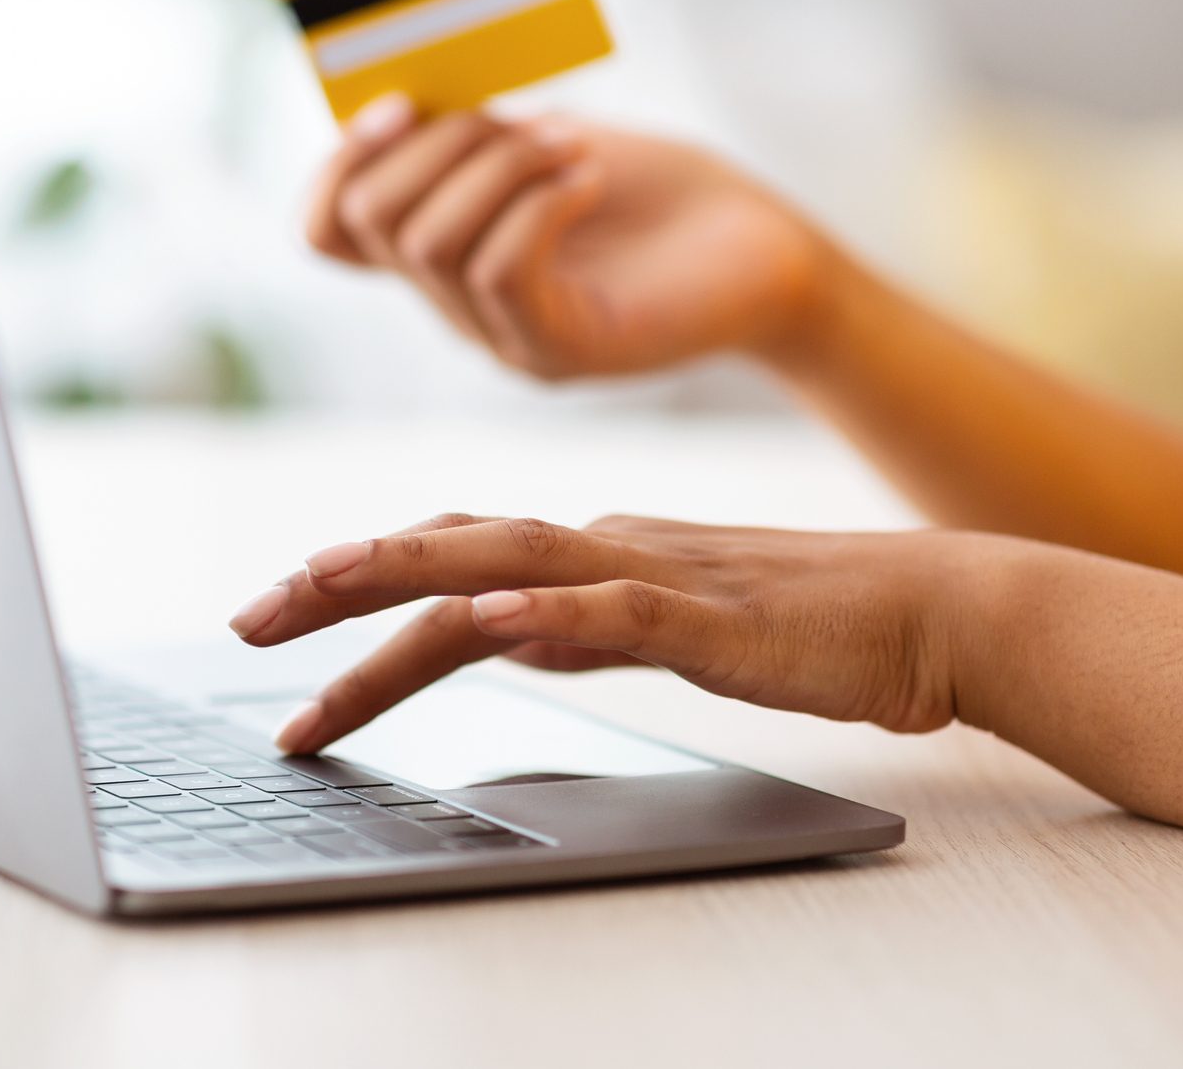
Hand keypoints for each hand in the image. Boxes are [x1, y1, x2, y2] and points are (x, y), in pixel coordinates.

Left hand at [226, 512, 1034, 753]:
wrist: (934, 611)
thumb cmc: (809, 626)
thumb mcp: (670, 626)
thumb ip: (586, 622)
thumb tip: (505, 634)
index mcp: (596, 550)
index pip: (453, 556)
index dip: (360, 574)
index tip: (281, 608)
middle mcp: (608, 547)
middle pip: (450, 552)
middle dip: (340, 580)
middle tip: (247, 616)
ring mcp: (658, 576)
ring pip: (509, 564)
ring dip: (407, 576)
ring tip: (320, 588)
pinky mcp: (717, 621)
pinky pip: (621, 614)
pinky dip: (554, 613)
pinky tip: (499, 624)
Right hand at [304, 96, 837, 377]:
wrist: (767, 253)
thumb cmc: (664, 193)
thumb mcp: (552, 140)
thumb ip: (477, 130)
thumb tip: (408, 95)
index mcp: (441, 252)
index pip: (326, 230)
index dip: (338, 161)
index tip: (401, 102)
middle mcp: (456, 305)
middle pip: (369, 221)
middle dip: (436, 142)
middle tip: (520, 116)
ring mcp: (503, 337)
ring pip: (432, 241)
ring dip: (498, 164)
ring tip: (573, 145)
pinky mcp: (562, 352)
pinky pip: (501, 269)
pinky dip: (539, 201)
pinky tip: (592, 178)